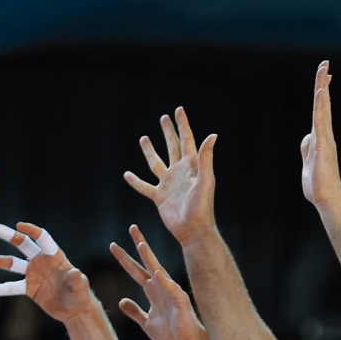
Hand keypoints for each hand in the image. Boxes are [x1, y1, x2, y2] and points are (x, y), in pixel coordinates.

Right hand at [0, 222, 97, 322]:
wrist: (75, 310)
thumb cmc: (80, 296)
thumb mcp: (80, 287)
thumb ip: (77, 280)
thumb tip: (76, 273)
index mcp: (54, 255)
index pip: (42, 238)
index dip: (32, 231)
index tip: (20, 225)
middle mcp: (41, 261)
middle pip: (23, 244)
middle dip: (9, 236)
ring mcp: (33, 274)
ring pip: (12, 264)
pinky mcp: (29, 288)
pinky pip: (13, 286)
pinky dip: (3, 288)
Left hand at [111, 225, 207, 339]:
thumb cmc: (170, 334)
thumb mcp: (146, 322)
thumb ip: (134, 311)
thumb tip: (121, 301)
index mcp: (152, 290)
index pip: (135, 270)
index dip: (124, 258)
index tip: (113, 245)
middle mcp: (160, 286)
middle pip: (147, 261)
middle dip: (139, 244)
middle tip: (131, 227)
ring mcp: (171, 292)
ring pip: (159, 270)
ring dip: (150, 258)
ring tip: (141, 245)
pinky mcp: (181, 301)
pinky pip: (172, 289)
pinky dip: (165, 281)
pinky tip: (158, 273)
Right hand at [123, 107, 216, 241]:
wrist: (194, 230)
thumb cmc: (202, 206)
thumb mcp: (206, 179)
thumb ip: (206, 157)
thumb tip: (212, 135)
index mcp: (191, 166)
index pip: (186, 140)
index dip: (183, 124)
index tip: (178, 109)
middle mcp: (179, 172)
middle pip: (172, 147)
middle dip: (168, 132)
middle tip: (164, 118)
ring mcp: (168, 184)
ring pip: (156, 163)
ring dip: (150, 151)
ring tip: (143, 138)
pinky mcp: (159, 197)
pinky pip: (145, 186)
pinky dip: (136, 181)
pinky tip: (127, 174)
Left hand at [300, 61, 340, 208]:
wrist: (326, 198)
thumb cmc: (318, 183)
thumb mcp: (308, 161)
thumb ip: (307, 147)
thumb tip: (307, 136)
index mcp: (321, 136)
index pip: (321, 109)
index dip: (322, 91)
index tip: (325, 75)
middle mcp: (325, 133)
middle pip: (323, 103)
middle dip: (323, 82)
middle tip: (325, 63)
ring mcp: (325, 138)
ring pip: (322, 108)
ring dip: (322, 88)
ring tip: (324, 71)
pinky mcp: (323, 144)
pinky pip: (320, 120)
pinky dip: (320, 105)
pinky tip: (321, 92)